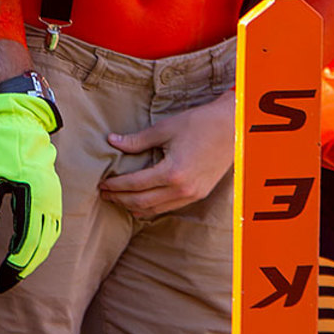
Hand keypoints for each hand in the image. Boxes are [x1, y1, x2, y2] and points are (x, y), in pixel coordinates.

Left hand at [0, 92, 61, 292]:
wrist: (19, 120)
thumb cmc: (1, 147)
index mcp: (35, 197)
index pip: (27, 243)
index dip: (15, 266)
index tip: (1, 281)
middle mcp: (50, 199)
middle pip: (42, 245)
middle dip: (24, 267)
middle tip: (6, 283)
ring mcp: (54, 195)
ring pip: (50, 237)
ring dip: (35, 256)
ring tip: (17, 270)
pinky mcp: (51, 191)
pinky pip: (52, 225)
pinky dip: (42, 242)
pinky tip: (29, 248)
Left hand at [100, 91, 233, 217]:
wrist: (231, 129)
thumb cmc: (198, 124)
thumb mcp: (165, 128)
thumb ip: (137, 140)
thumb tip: (112, 141)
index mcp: (173, 172)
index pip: (135, 185)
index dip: (116, 185)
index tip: (101, 183)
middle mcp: (182, 189)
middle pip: (143, 202)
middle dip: (120, 199)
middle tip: (103, 194)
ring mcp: (192, 195)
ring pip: (156, 210)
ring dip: (134, 207)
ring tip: (118, 199)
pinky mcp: (198, 194)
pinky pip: (169, 207)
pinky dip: (151, 207)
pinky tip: (141, 201)